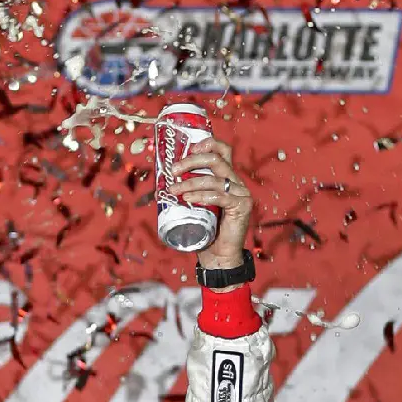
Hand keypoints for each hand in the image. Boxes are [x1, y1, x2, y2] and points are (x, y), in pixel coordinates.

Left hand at [171, 137, 251, 270]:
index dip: (206, 143)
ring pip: (214, 179)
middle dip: (191, 161)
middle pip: (216, 158)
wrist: (218, 258)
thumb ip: (185, 193)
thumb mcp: (193, 207)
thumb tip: (159, 185)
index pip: (221, 150)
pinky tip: (188, 200)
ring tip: (174, 190)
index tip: (187, 148)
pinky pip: (220, 196)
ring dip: (190, 183)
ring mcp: (241, 193)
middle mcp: (236, 182)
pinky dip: (202, 196)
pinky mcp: (242, 206)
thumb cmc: (204, 232)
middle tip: (173, 170)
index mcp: (226, 177)